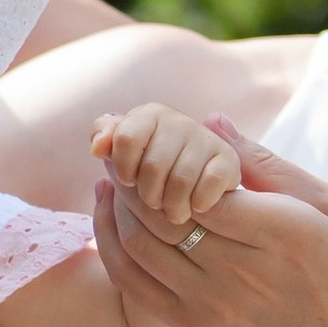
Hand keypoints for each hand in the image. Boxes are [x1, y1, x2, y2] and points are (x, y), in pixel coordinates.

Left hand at [91, 105, 241, 242]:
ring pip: (179, 181)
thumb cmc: (154, 168)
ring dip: (172, 206)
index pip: (124, 139)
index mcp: (150, 114)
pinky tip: (196, 206)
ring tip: (172, 212)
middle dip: (148, 194)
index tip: (129, 180)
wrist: (200, 179)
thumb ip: (108, 139)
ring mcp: (207, 140)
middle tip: (154, 202)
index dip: (123, 168)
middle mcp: (180, 121)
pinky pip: (209, 185)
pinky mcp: (230, 161)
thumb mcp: (126, 152)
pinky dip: (198, 203)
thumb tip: (97, 146)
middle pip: (152, 166)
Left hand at [91, 121, 327, 326]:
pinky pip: (134, 284)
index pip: (202, 186)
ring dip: (118, 210)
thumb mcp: (325, 206)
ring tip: (113, 183)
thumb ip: (266, 163)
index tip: (153, 142)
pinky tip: (112, 220)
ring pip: (139, 246)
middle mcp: (243, 270)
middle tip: (117, 154)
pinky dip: (112, 247)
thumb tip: (212, 120)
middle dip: (132, 177)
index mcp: (281, 232)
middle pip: (162, 214)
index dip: (167, 161)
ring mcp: (213, 304)